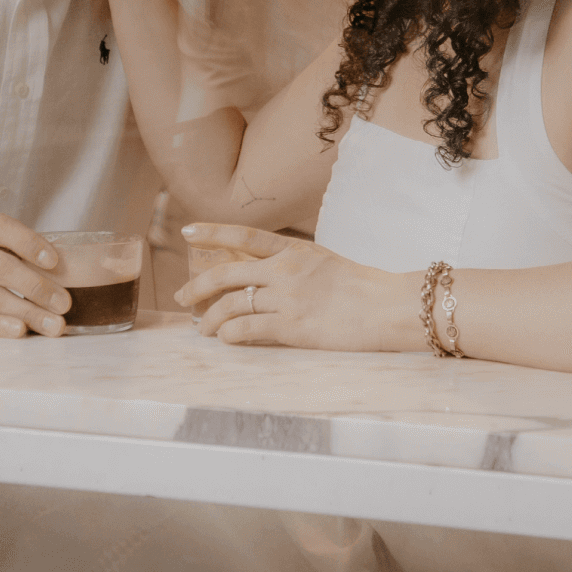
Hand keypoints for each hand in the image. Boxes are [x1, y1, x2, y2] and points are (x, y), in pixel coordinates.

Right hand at [0, 214, 70, 337]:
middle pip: (3, 269)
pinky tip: (20, 330)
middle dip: (38, 288)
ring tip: (54, 325)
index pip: (5, 230)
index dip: (31, 244)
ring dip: (26, 312)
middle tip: (65, 304)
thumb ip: (13, 249)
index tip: (55, 261)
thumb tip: (62, 272)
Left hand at [176, 223, 419, 350]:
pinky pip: (248, 329)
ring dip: (210, 319)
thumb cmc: (364, 289)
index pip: (243, 236)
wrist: (388, 307)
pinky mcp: (293, 326)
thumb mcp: (325, 263)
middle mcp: (285, 269)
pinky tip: (227, 339)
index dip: (212, 232)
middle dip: (197, 287)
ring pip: (231, 305)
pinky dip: (231, 335)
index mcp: (294, 250)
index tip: (187, 232)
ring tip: (203, 329)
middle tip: (183, 298)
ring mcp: (287, 298)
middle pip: (226, 274)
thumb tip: (264, 278)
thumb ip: (294, 266)